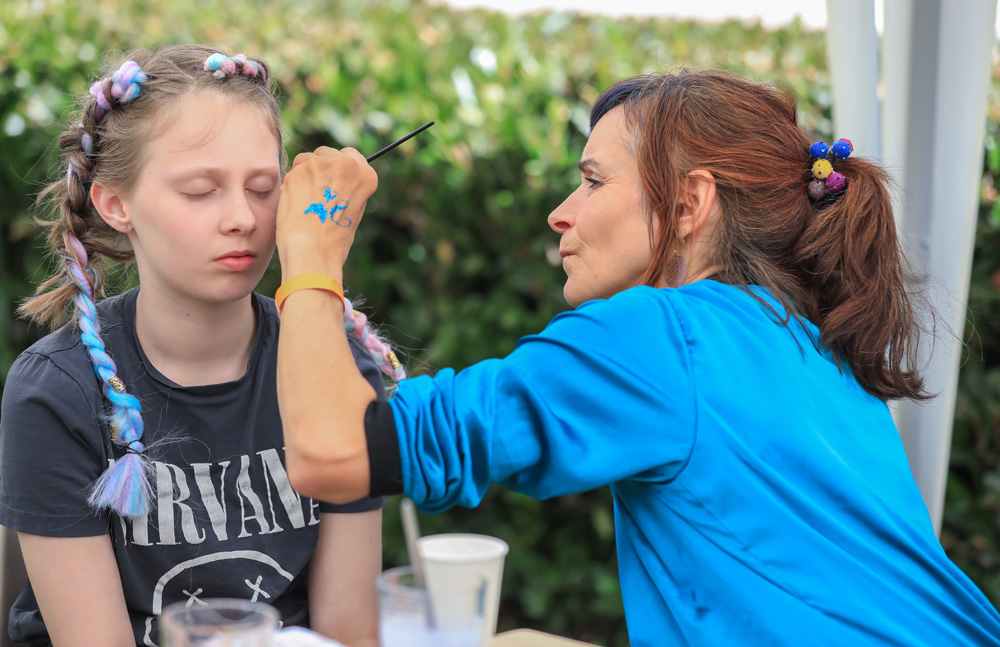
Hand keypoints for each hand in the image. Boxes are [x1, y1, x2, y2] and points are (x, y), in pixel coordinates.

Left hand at [276, 146, 377, 279]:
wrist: (312, 250)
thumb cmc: (334, 240)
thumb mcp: (353, 210)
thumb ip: (347, 188)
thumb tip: (333, 179)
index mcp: (365, 174)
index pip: (351, 156)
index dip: (339, 168)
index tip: (334, 180)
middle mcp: (345, 164)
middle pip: (327, 154)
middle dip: (321, 169)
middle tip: (318, 195)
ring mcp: (320, 164)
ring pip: (307, 160)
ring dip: (305, 175)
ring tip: (308, 202)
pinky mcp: (297, 170)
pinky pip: (293, 172)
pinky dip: (293, 185)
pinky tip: (296, 204)